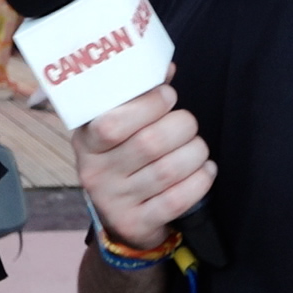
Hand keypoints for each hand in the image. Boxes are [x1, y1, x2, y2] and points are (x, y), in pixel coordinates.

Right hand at [72, 69, 213, 250]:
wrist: (120, 216)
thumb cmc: (123, 157)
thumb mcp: (119, 127)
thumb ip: (138, 96)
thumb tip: (166, 68)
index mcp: (87, 141)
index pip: (113, 123)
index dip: (149, 105)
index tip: (168, 96)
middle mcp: (95, 172)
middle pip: (149, 144)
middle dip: (181, 126)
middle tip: (187, 124)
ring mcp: (114, 201)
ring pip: (168, 171)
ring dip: (195, 152)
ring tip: (198, 147)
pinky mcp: (136, 224)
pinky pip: (177, 200)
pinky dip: (200, 181)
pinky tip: (205, 170)